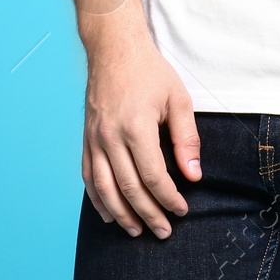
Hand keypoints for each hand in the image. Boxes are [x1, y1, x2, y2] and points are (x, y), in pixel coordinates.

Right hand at [82, 35, 200, 238]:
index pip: (153, 177)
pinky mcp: (86, 138)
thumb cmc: (149, 72)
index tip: (181, 210)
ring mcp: (94, 138)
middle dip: (148, 215)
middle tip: (164, 232)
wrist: (113, 47)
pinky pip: (88, 176)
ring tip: (136, 232)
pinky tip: (109, 214)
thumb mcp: (178, 100)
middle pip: (129, 188)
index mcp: (136, 126)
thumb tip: (193, 176)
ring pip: (105, 188)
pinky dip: (98, 199)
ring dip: (121, 214)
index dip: (168, 199)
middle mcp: (110, 136)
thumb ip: (187, 139)